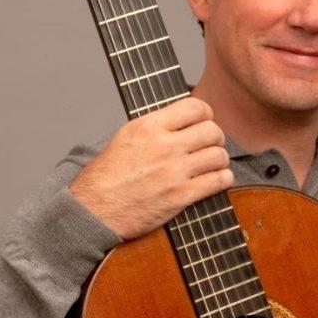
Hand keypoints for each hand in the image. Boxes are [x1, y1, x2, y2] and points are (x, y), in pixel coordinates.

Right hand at [69, 97, 233, 239]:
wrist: (94, 210)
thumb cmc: (106, 176)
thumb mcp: (126, 136)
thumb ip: (155, 126)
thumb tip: (182, 120)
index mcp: (148, 126)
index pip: (195, 107)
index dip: (206, 114)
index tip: (205, 121)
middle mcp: (164, 145)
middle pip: (212, 130)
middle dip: (216, 137)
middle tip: (211, 144)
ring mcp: (174, 171)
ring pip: (219, 155)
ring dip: (220, 159)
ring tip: (213, 164)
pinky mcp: (181, 196)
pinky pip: (219, 181)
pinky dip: (223, 179)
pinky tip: (216, 180)